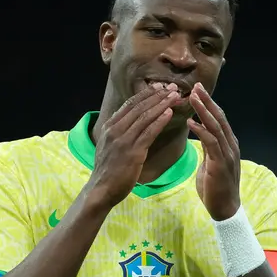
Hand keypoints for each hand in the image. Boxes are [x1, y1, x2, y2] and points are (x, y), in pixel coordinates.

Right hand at [89, 82, 179, 206]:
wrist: (101, 189)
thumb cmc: (108, 170)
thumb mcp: (109, 145)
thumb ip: (118, 132)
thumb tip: (130, 122)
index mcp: (109, 126)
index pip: (130, 104)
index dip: (146, 94)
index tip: (159, 87)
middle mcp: (115, 129)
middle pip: (139, 107)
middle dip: (157, 96)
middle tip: (172, 88)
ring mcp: (123, 140)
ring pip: (145, 117)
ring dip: (162, 105)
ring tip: (175, 97)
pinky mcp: (133, 152)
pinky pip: (149, 132)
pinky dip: (159, 121)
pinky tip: (169, 113)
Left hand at [187, 83, 240, 220]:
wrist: (224, 208)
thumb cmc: (215, 188)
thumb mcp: (210, 163)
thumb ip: (207, 148)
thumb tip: (199, 134)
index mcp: (228, 144)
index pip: (218, 119)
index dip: (209, 104)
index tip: (197, 91)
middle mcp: (230, 145)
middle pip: (219, 118)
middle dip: (207, 101)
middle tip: (195, 86)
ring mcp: (227, 154)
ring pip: (216, 126)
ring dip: (204, 111)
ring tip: (193, 98)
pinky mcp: (221, 163)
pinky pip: (211, 143)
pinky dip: (201, 131)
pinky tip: (191, 122)